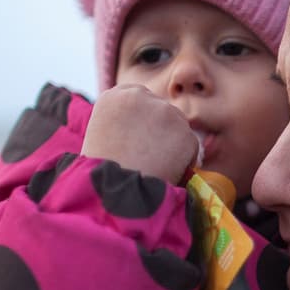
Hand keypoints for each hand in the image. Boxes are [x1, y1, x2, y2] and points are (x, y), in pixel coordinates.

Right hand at [81, 85, 198, 183]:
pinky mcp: (184, 132)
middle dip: (159, 131)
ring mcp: (165, 112)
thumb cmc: (100, 174)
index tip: (137, 137)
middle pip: (161, 110)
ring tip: (153, 167)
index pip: (139, 97)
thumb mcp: (101, 136)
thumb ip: (123, 122)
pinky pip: (190, 147)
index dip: (142, 120)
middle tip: (147, 157)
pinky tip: (165, 173)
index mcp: (113, 96)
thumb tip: (146, 128)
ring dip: (171, 145)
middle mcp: (140, 96)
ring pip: (178, 127)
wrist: (112, 193)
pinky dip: (183, 161)